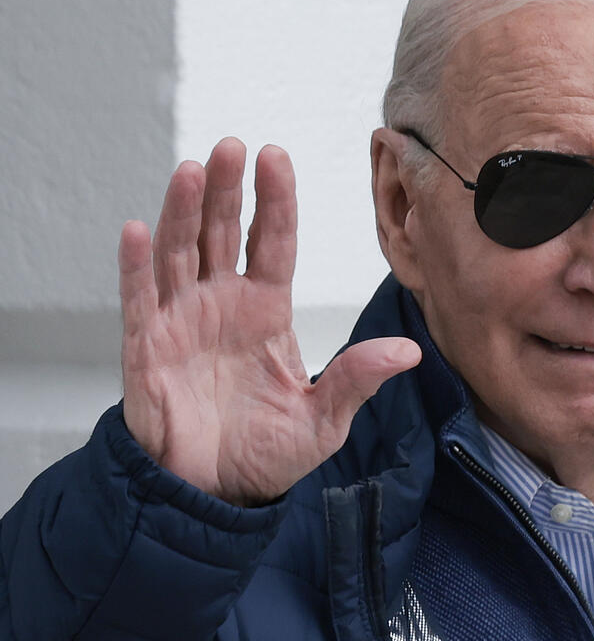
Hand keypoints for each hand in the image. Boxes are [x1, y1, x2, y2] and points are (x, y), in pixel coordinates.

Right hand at [118, 138, 420, 505]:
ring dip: (184, 211)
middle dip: (229, 190)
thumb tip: (410, 351)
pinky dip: (136, 265)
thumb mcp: (324, 419)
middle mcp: (222, 305)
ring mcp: (181, 321)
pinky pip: (138, 299)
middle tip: (234, 147)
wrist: (214, 494)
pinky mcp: (145, 348)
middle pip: (224, 234)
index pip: (274, 243)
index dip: (276, 202)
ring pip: (180, 253)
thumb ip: (358, 379)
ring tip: (195, 169)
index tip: (277, 155)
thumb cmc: (266, 453)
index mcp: (267, 312)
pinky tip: (138, 228)